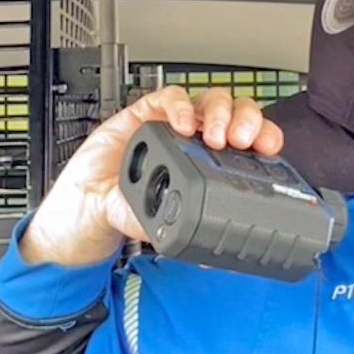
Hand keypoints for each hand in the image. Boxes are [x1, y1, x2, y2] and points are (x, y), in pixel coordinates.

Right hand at [20, 86, 283, 265]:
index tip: (270, 149)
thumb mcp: (163, 227)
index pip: (251, 141)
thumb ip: (183, 231)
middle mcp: (198, 141)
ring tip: (217, 135)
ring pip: (209, 100)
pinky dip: (180, 106)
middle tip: (243, 141)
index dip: (266, 137)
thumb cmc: (127, 214)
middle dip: (248, 120)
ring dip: (220, 112)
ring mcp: (173, 125)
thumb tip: (209, 256)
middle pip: (237, 113)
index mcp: (213, 164)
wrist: (83, 212)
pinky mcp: (145, 114)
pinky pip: (170, 97)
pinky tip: (182, 124)